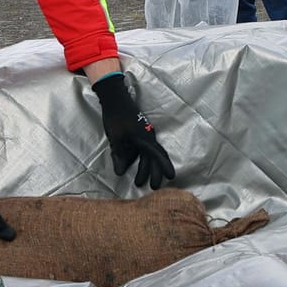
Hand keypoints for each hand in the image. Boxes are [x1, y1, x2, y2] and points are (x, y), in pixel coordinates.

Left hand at [93, 72, 175, 189]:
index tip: (171, 177)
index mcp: (144, 138)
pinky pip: (143, 150)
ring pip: (148, 155)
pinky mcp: (139, 133)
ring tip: (139, 182)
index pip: (157, 155)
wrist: (115, 99)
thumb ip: (119, 156)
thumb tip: (120, 173)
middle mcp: (148, 137)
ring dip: (145, 168)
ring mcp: (144, 135)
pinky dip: (141, 159)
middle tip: (154, 187)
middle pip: (154, 157)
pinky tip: (134, 165)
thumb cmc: (116, 118)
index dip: (163, 167)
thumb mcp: (116, 139)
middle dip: (154, 172)